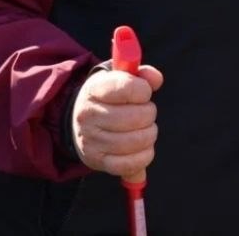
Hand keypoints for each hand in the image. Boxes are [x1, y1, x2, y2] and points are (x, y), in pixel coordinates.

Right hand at [71, 65, 164, 179]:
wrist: (83, 123)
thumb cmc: (110, 97)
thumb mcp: (120, 78)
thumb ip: (142, 74)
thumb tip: (156, 80)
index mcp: (95, 90)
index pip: (127, 88)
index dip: (144, 90)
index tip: (144, 93)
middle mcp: (89, 115)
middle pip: (137, 117)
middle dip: (149, 114)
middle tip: (144, 113)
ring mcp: (91, 140)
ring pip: (137, 141)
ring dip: (149, 134)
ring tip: (143, 129)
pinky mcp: (97, 161)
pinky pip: (130, 164)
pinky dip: (144, 156)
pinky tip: (142, 147)